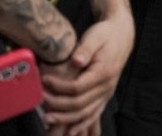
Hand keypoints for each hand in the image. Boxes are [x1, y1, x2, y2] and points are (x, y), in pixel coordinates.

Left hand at [41, 11, 132, 135]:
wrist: (121, 35)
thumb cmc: (106, 34)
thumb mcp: (95, 36)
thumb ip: (86, 48)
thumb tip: (76, 60)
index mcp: (104, 72)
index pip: (77, 87)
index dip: (58, 87)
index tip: (44, 80)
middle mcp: (107, 86)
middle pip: (79, 103)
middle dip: (56, 104)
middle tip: (40, 98)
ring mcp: (107, 92)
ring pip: (85, 113)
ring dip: (65, 118)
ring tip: (47, 118)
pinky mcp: (105, 95)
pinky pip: (94, 114)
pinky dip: (82, 123)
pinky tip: (71, 130)